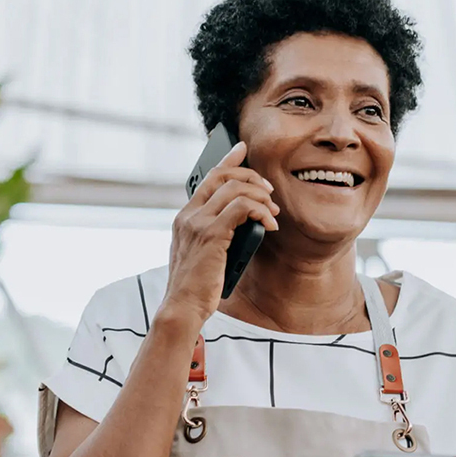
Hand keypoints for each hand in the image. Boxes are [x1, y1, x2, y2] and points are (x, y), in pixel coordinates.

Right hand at [161, 141, 279, 324]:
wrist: (182, 307)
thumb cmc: (195, 287)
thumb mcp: (202, 254)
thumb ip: (214, 234)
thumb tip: (242, 221)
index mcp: (185, 217)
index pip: (207, 177)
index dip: (227, 160)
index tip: (242, 149)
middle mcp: (188, 215)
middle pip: (223, 176)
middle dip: (252, 177)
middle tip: (270, 193)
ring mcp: (197, 223)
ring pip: (235, 189)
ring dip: (261, 197)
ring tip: (273, 213)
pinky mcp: (211, 235)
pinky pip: (242, 208)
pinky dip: (261, 212)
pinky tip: (270, 224)